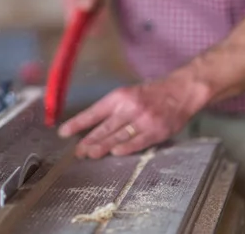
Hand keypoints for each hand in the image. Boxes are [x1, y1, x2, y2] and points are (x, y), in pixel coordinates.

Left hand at [58, 75, 204, 157]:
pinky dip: (126, 148)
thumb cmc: (151, 93)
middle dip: (89, 139)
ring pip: (119, 135)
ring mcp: (143, 119)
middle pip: (105, 126)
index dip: (78, 123)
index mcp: (120, 96)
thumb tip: (92, 125)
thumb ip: (113, 109)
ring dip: (103, 146)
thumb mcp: (129, 93)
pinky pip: (139, 141)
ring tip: (90, 154)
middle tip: (77, 151)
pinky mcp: (156, 131)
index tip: (63, 132)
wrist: (180, 91)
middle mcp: (129, 107)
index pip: (94, 111)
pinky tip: (115, 153)